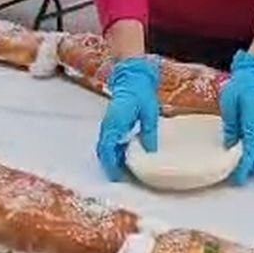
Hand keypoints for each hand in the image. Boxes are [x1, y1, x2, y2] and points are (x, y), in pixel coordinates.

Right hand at [95, 56, 159, 180]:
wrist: (131, 75)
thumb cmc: (141, 92)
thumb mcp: (150, 112)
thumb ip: (149, 132)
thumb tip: (150, 151)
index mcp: (116, 124)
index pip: (108, 149)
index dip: (112, 165)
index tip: (118, 177)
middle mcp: (108, 125)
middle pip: (103, 151)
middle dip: (109, 165)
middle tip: (120, 177)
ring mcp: (108, 123)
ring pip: (104, 146)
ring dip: (110, 158)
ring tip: (122, 169)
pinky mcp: (110, 121)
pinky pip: (107, 139)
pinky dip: (111, 150)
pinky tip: (123, 154)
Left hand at [220, 50, 253, 184]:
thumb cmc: (240, 89)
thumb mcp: (230, 105)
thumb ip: (231, 126)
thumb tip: (229, 145)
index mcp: (253, 122)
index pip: (250, 150)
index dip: (244, 166)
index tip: (237, 178)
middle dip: (253, 169)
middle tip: (240, 179)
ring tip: (248, 173)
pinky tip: (253, 160)